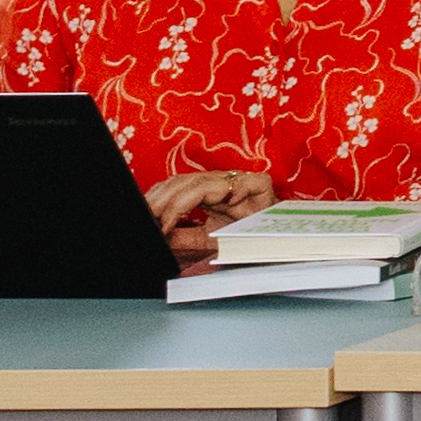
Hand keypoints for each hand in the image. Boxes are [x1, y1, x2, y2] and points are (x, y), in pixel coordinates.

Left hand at [142, 167, 269, 269]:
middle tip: (147, 218)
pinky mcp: (263, 187)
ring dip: (182, 200)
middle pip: (184, 181)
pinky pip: (250, 182)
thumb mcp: (207, 239)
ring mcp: (241, 183)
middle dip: (162, 200)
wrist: (279, 238)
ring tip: (166, 220)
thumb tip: (157, 236)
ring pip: (207, 181)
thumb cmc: (246, 236)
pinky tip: (225, 204)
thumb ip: (184, 236)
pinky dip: (238, 190)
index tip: (141, 216)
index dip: (156, 199)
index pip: (175, 186)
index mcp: (207, 191)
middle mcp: (221, 183)